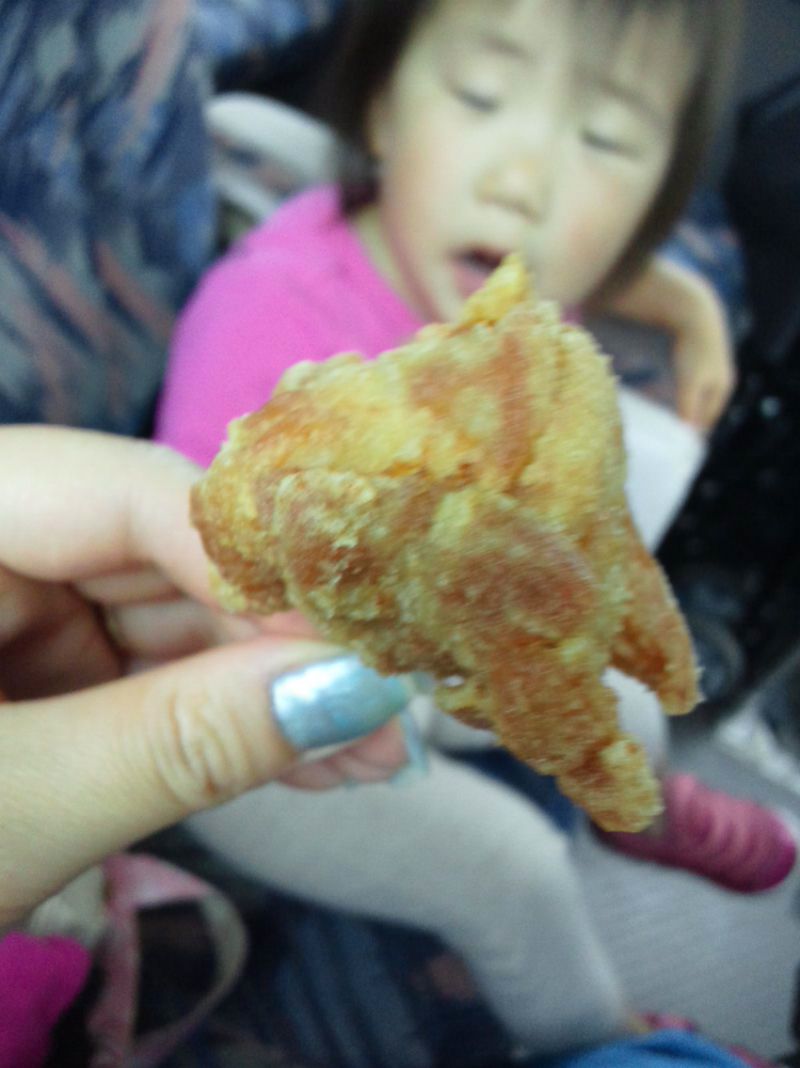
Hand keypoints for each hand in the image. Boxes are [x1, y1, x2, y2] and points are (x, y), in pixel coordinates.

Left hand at [0, 427, 409, 928]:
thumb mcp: (13, 812)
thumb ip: (186, 740)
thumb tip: (357, 690)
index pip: (117, 491)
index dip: (252, 560)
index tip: (361, 635)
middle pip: (156, 551)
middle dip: (275, 638)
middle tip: (390, 710)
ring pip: (160, 614)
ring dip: (262, 687)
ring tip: (370, 755)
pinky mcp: (23, 658)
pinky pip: (135, 665)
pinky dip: (211, 715)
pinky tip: (304, 758)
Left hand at [672, 275, 736, 431]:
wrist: (694, 313)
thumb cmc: (692, 350)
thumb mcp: (690, 383)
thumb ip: (688, 408)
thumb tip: (688, 432)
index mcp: (722, 388)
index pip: (709, 419)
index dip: (695, 432)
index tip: (680, 445)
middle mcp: (721, 378)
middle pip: (705, 407)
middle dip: (691, 419)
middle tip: (675, 435)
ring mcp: (712, 366)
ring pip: (698, 393)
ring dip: (686, 405)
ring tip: (671, 416)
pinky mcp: (701, 355)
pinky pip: (692, 380)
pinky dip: (681, 389)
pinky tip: (666, 391)